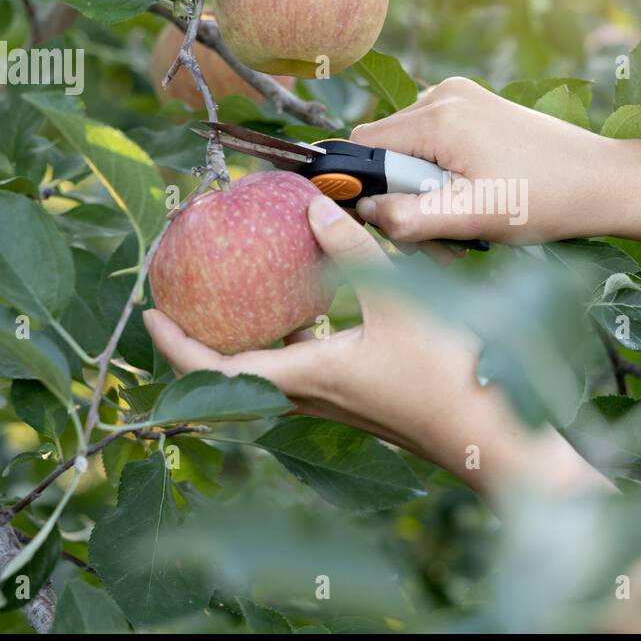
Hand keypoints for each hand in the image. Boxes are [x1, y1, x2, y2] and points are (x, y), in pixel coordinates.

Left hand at [143, 194, 591, 495]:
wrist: (492, 436)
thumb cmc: (445, 375)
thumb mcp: (400, 298)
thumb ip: (352, 249)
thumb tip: (314, 204)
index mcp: (306, 378)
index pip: (216, 369)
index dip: (175, 343)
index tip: (148, 312)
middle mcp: (311, 396)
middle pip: (235, 373)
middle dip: (203, 338)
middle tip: (188, 296)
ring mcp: (336, 400)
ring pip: (273, 368)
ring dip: (250, 337)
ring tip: (242, 294)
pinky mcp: (361, 397)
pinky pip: (308, 364)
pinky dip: (294, 336)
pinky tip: (316, 306)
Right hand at [349, 77, 620, 245]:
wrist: (605, 181)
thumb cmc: (546, 199)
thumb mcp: (474, 217)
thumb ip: (411, 217)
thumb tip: (363, 210)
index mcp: (439, 116)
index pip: (363, 145)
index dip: (364, 188)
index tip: (395, 225)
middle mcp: (444, 94)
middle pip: (386, 149)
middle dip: (401, 198)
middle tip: (436, 241)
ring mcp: (462, 98)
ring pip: (410, 151)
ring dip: (422, 194)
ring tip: (460, 227)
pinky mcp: (477, 109)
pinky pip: (435, 144)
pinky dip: (442, 179)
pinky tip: (470, 204)